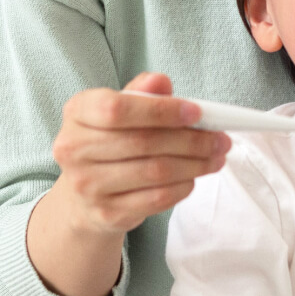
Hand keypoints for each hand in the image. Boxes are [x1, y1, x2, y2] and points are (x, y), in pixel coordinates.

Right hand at [50, 72, 230, 234]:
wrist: (84, 194)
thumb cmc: (109, 141)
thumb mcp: (118, 110)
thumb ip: (139, 93)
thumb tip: (161, 82)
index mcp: (77, 113)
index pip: (117, 109)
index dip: (161, 110)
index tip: (197, 112)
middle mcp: (74, 149)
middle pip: (143, 142)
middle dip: (191, 140)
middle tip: (221, 139)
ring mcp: (87, 186)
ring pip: (154, 172)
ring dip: (195, 164)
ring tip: (216, 157)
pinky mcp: (106, 213)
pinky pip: (156, 198)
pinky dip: (183, 186)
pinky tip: (194, 177)